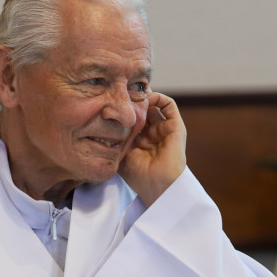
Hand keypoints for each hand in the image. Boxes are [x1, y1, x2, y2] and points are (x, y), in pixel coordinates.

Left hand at [119, 91, 186, 206]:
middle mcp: (152, 133)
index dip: (122, 109)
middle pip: (142, 109)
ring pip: (154, 104)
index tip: (110, 101)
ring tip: (132, 93)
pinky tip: (145, 98)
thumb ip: (114, 138)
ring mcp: (164, 129)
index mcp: (140, 141)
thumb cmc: (138, 176)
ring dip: (143, 97)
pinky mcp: (176, 126)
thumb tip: (100, 122)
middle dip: (132, 100)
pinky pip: (168, 104)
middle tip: (120, 91)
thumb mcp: (120, 153)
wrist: (158, 185)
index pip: (131, 119)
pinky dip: (157, 97)